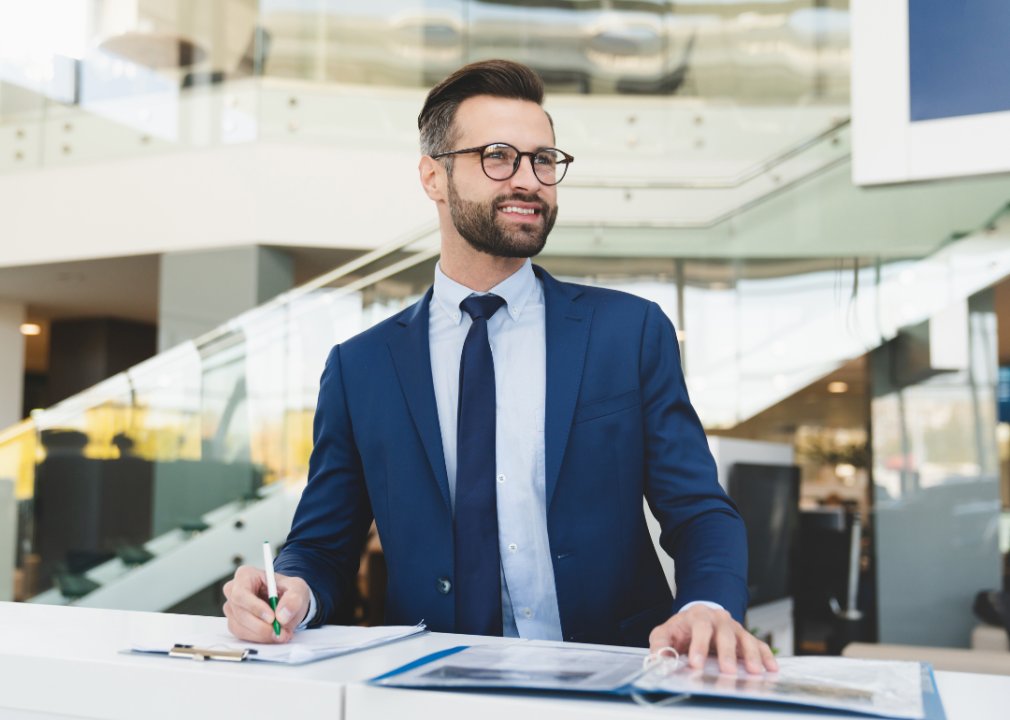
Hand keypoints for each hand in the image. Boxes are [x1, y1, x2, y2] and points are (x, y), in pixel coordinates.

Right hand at [223, 565, 310, 643]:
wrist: (288, 602)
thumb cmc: (288, 590)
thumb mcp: (298, 588)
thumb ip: (293, 599)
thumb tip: (282, 615)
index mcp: (245, 575)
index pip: (241, 593)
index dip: (255, 607)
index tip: (271, 618)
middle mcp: (233, 590)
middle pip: (239, 612)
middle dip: (260, 626)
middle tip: (279, 631)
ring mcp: (232, 608)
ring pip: (239, 627)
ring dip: (261, 635)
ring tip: (281, 634)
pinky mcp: (234, 622)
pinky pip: (242, 635)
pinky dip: (259, 638)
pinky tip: (273, 635)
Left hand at [649, 604, 777, 674]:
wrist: (697, 618)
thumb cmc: (682, 628)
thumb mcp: (665, 632)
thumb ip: (660, 644)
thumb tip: (657, 659)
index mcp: (698, 615)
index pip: (700, 628)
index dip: (699, 646)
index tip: (697, 664)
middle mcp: (719, 618)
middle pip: (725, 633)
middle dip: (726, 653)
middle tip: (727, 671)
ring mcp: (734, 627)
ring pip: (745, 638)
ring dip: (750, 655)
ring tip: (754, 671)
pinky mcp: (744, 637)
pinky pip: (758, 645)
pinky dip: (766, 655)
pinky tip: (771, 667)